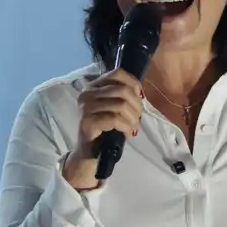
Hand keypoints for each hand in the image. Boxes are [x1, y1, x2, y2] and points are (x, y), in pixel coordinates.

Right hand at [62, 68, 143, 189]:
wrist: (89, 153)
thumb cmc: (104, 130)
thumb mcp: (114, 108)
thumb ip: (123, 96)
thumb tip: (140, 93)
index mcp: (93, 86)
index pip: (117, 73)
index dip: (134, 83)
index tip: (140, 98)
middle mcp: (87, 93)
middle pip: (122, 90)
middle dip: (136, 105)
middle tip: (138, 118)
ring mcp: (86, 107)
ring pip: (120, 105)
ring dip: (133, 118)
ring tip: (133, 127)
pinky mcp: (88, 122)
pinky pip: (115, 119)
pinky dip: (126, 126)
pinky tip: (128, 133)